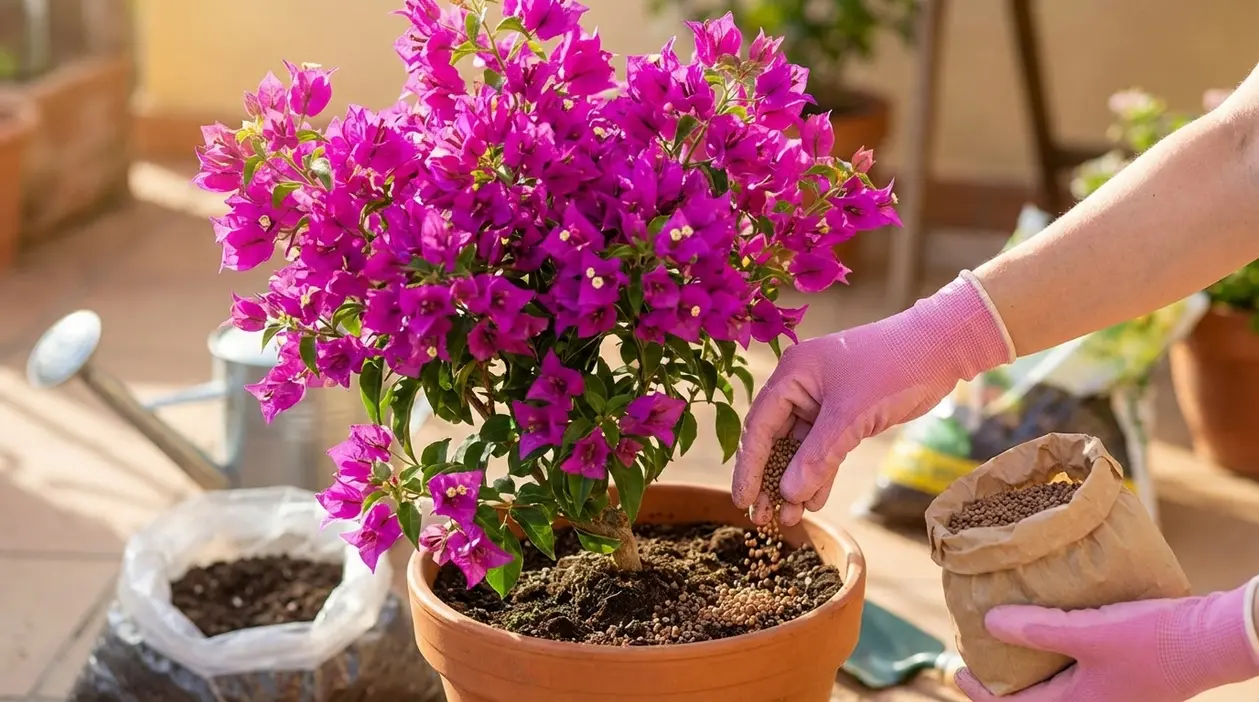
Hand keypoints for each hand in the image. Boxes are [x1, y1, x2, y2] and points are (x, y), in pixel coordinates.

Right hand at [731, 272, 1012, 524]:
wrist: (941, 349)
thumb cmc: (893, 367)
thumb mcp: (851, 415)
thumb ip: (818, 456)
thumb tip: (789, 494)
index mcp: (791, 374)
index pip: (758, 426)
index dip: (749, 467)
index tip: (742, 501)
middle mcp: (800, 386)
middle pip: (774, 440)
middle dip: (770, 479)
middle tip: (762, 517)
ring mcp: (822, 400)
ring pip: (799, 449)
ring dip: (795, 482)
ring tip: (789, 517)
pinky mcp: (844, 413)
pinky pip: (824, 449)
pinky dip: (820, 473)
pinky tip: (814, 500)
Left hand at [956, 581, 1258, 701]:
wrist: (1212, 639)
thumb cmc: (1152, 640)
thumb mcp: (1087, 631)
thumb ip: (1037, 628)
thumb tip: (989, 622)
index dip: (981, 692)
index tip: (958, 671)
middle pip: (1036, 700)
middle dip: (1004, 683)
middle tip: (979, 658)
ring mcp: (1112, 694)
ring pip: (1058, 687)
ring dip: (1032, 669)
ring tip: (1011, 641)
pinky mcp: (1126, 679)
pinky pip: (1079, 674)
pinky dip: (1058, 658)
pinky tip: (1055, 631)